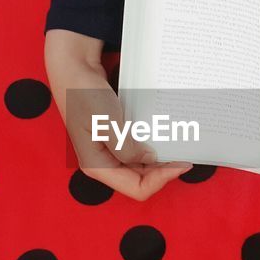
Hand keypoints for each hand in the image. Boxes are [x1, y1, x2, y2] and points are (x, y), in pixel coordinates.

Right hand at [45, 29, 192, 199]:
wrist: (74, 70)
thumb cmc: (84, 95)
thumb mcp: (107, 123)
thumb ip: (127, 148)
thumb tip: (149, 160)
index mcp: (97, 166)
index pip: (137, 188)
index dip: (161, 180)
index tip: (181, 163)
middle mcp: (103, 163)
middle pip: (140, 181)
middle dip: (163, 172)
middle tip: (185, 156)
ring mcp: (108, 152)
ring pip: (141, 168)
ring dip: (159, 161)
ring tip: (177, 148)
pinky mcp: (114, 140)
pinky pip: (137, 152)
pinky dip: (152, 148)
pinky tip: (163, 138)